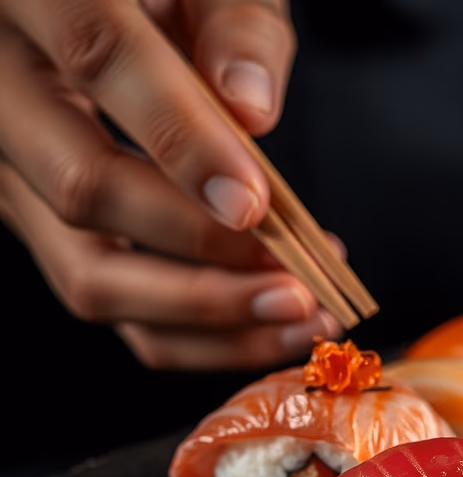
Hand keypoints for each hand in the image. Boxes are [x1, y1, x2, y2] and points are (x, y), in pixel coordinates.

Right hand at [0, 0, 340, 369]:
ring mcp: (10, 169)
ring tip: (302, 313)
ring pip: (86, 270)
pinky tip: (269, 320)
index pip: (96, 55)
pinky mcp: (42, 222)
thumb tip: (250, 111)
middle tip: (299, 279)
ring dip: (206, 310)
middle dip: (202, 249)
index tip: (254, 201)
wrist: (109, 6)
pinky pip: (110, 295)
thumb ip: (232, 22)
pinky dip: (194, 327)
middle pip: (81, 187)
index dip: (179, 135)